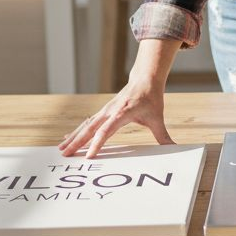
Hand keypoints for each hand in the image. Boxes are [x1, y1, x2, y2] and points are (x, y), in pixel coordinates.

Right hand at [57, 77, 174, 158]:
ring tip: (60, 149)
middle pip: (91, 128)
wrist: (144, 79)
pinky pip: (87, 123)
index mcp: (123, 113)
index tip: (89, 156)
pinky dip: (76, 131)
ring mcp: (105, 111)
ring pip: (86, 126)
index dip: (97, 143)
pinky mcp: (103, 111)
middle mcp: (111, 111)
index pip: (107, 131)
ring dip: (73, 138)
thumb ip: (163, 136)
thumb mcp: (158, 118)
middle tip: (65, 155)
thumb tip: (175, 148)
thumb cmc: (152, 99)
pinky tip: (66, 139)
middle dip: (77, 142)